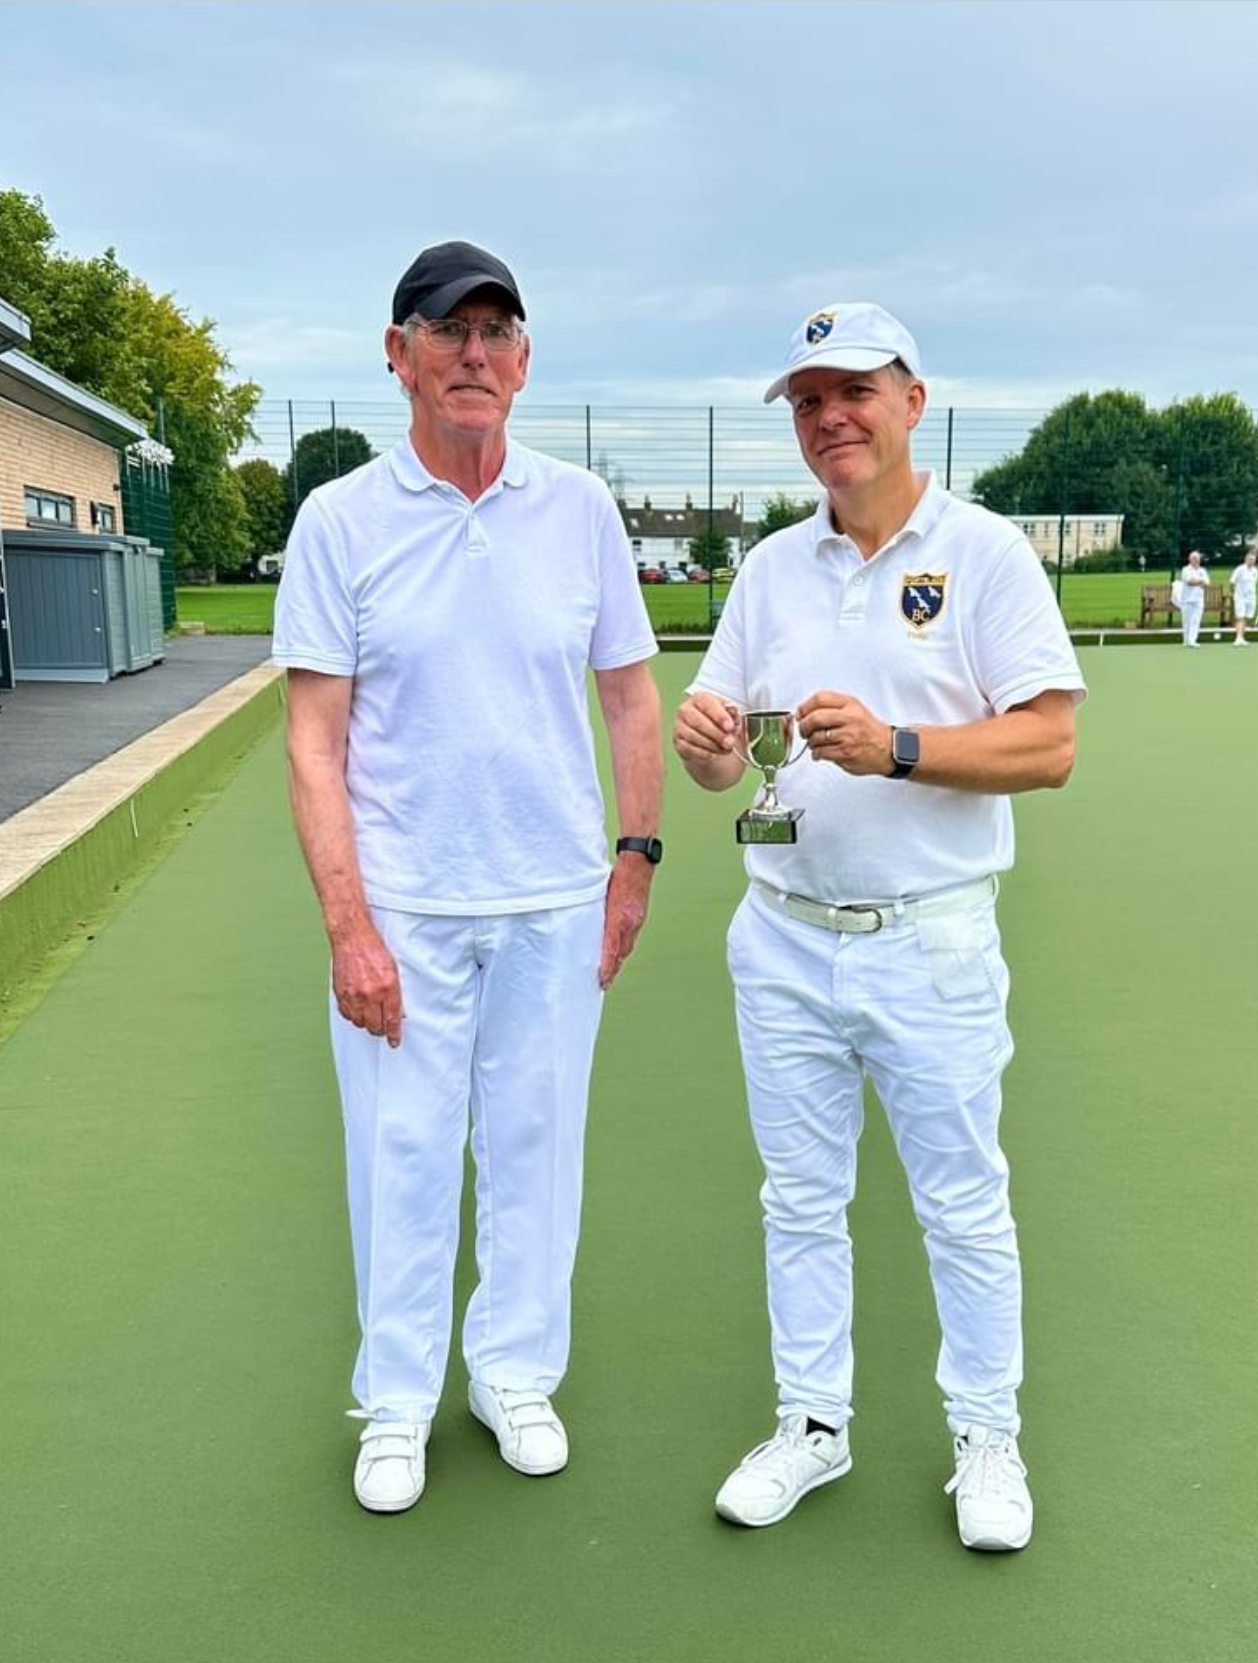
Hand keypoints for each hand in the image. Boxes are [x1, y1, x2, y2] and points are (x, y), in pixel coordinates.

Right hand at [331, 924, 404, 1047]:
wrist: (352, 937)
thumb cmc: (374, 950)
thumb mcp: (394, 970)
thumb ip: (396, 994)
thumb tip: (399, 1013)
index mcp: (387, 987)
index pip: (392, 1020)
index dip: (393, 1035)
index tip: (394, 1042)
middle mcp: (370, 993)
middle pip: (375, 1026)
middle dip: (380, 1029)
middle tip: (382, 1026)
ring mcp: (353, 994)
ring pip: (360, 1023)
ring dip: (366, 1022)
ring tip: (370, 1014)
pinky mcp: (341, 993)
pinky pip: (347, 1014)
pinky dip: (353, 1015)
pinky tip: (358, 1008)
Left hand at [600, 858, 652, 989]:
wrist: (638, 862)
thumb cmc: (616, 874)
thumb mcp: (600, 891)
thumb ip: (593, 910)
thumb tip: (583, 926)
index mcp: (618, 916)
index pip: (611, 947)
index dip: (607, 965)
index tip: (602, 979)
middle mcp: (629, 922)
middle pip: (620, 953)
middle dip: (612, 970)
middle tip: (603, 984)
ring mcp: (636, 921)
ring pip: (626, 948)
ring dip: (618, 963)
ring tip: (609, 975)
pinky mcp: (639, 918)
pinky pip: (630, 939)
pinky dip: (623, 951)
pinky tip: (618, 956)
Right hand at [673, 692, 740, 762]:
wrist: (710, 740)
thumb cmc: (719, 723)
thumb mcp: (730, 715)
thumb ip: (734, 713)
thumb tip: (734, 713)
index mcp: (699, 699)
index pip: (707, 704)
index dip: (720, 716)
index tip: (730, 727)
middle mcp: (685, 710)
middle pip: (698, 722)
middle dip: (716, 734)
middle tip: (729, 743)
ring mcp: (679, 726)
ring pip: (693, 736)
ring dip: (711, 745)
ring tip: (724, 750)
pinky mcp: (678, 742)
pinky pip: (688, 749)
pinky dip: (703, 753)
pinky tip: (713, 755)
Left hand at [797, 691, 893, 777]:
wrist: (887, 748)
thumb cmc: (867, 730)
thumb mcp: (854, 709)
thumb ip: (831, 707)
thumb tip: (803, 712)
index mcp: (850, 704)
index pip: (820, 698)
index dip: (805, 706)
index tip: (800, 714)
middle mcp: (850, 718)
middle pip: (814, 718)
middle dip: (804, 726)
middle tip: (804, 731)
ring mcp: (848, 736)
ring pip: (816, 737)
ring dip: (810, 742)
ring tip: (815, 743)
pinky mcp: (846, 752)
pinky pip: (821, 752)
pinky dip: (816, 754)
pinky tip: (820, 753)